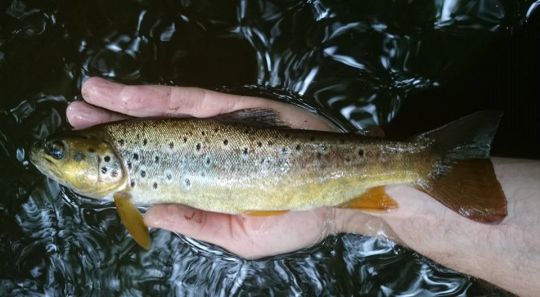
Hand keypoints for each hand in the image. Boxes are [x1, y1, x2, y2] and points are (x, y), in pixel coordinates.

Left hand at [67, 77, 387, 257]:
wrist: (341, 194)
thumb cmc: (294, 220)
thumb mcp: (238, 236)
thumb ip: (196, 222)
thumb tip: (153, 214)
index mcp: (204, 182)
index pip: (155, 169)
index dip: (122, 162)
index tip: (87, 157)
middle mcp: (207, 152)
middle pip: (152, 136)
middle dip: (112, 127)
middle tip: (73, 118)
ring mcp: (220, 128)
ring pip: (163, 113)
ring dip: (123, 105)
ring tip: (86, 97)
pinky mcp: (237, 110)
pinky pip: (189, 102)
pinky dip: (154, 98)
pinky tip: (124, 94)